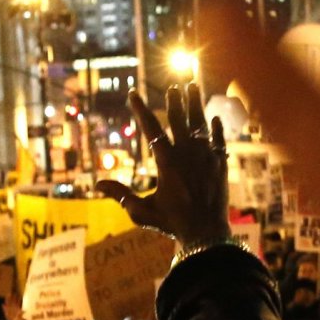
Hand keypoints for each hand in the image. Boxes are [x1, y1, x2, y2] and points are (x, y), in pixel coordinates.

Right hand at [101, 83, 230, 251]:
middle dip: (175, 100)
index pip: (150, 128)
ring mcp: (207, 156)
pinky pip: (219, 139)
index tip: (133, 94)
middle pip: (179, 119)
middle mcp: (187, 153)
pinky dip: (217, 128)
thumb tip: (98, 184)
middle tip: (173, 86)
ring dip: (196, 104)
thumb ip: (121, 195)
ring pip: (201, 123)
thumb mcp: (142, 211)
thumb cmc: (172, 223)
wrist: (207, 233)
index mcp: (167, 162)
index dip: (141, 109)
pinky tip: (215, 118)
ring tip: (194, 86)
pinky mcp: (221, 164)